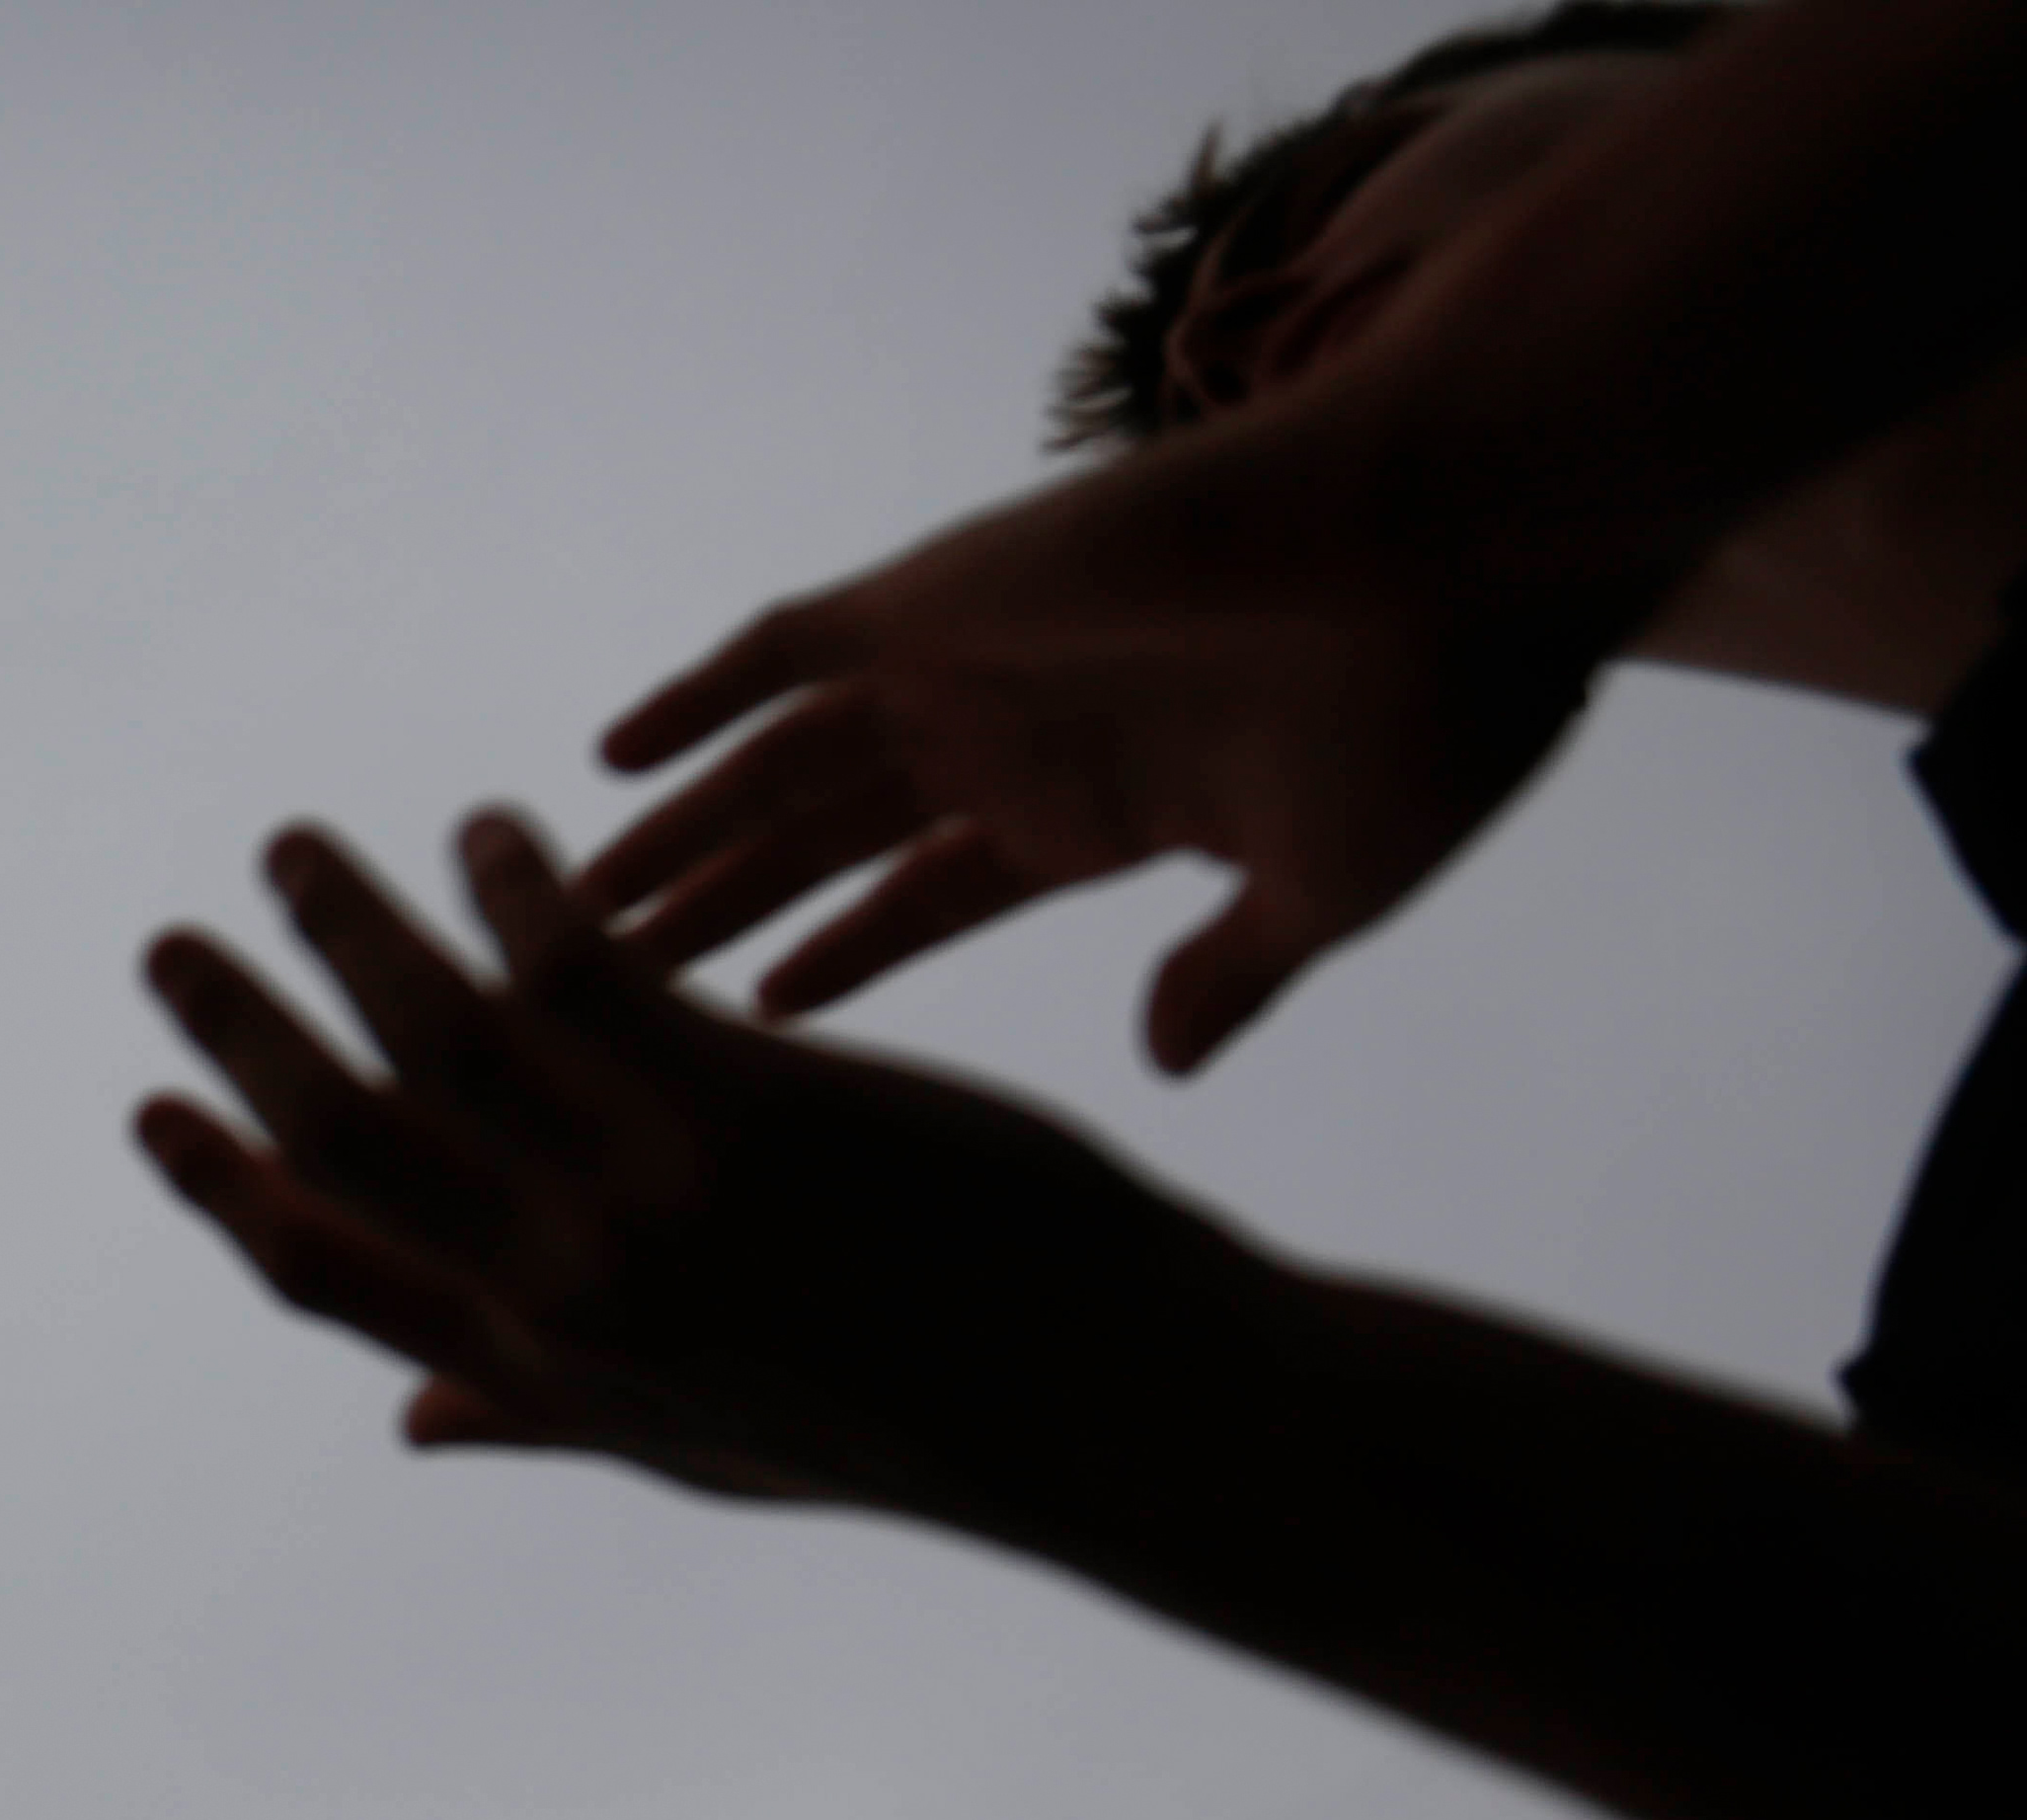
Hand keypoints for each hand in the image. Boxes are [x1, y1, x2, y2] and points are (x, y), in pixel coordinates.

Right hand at [135, 812, 1280, 1544]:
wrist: (1107, 1408)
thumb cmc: (914, 1425)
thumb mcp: (703, 1446)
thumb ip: (545, 1414)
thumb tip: (409, 1425)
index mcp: (552, 1373)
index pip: (330, 1276)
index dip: (224, 1189)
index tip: (153, 1115)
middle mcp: (575, 1292)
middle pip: (349, 1139)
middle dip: (238, 1032)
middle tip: (172, 946)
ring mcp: (654, 1196)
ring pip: (443, 1031)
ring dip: (351, 924)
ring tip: (302, 849)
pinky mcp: (752, 1106)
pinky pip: (586, 968)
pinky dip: (521, 890)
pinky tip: (505, 835)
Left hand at [573, 396, 1638, 1070]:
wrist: (1461, 549)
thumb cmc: (1431, 721)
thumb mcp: (1322, 891)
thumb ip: (1230, 973)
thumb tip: (1166, 1063)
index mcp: (1101, 813)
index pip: (928, 902)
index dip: (840, 958)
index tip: (748, 1020)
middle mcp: (1012, 738)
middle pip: (818, 846)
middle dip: (717, 912)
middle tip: (603, 991)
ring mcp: (965, 667)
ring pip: (772, 771)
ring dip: (676, 837)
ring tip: (565, 911)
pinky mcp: (937, 599)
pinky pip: (775, 649)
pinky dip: (692, 697)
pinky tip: (607, 759)